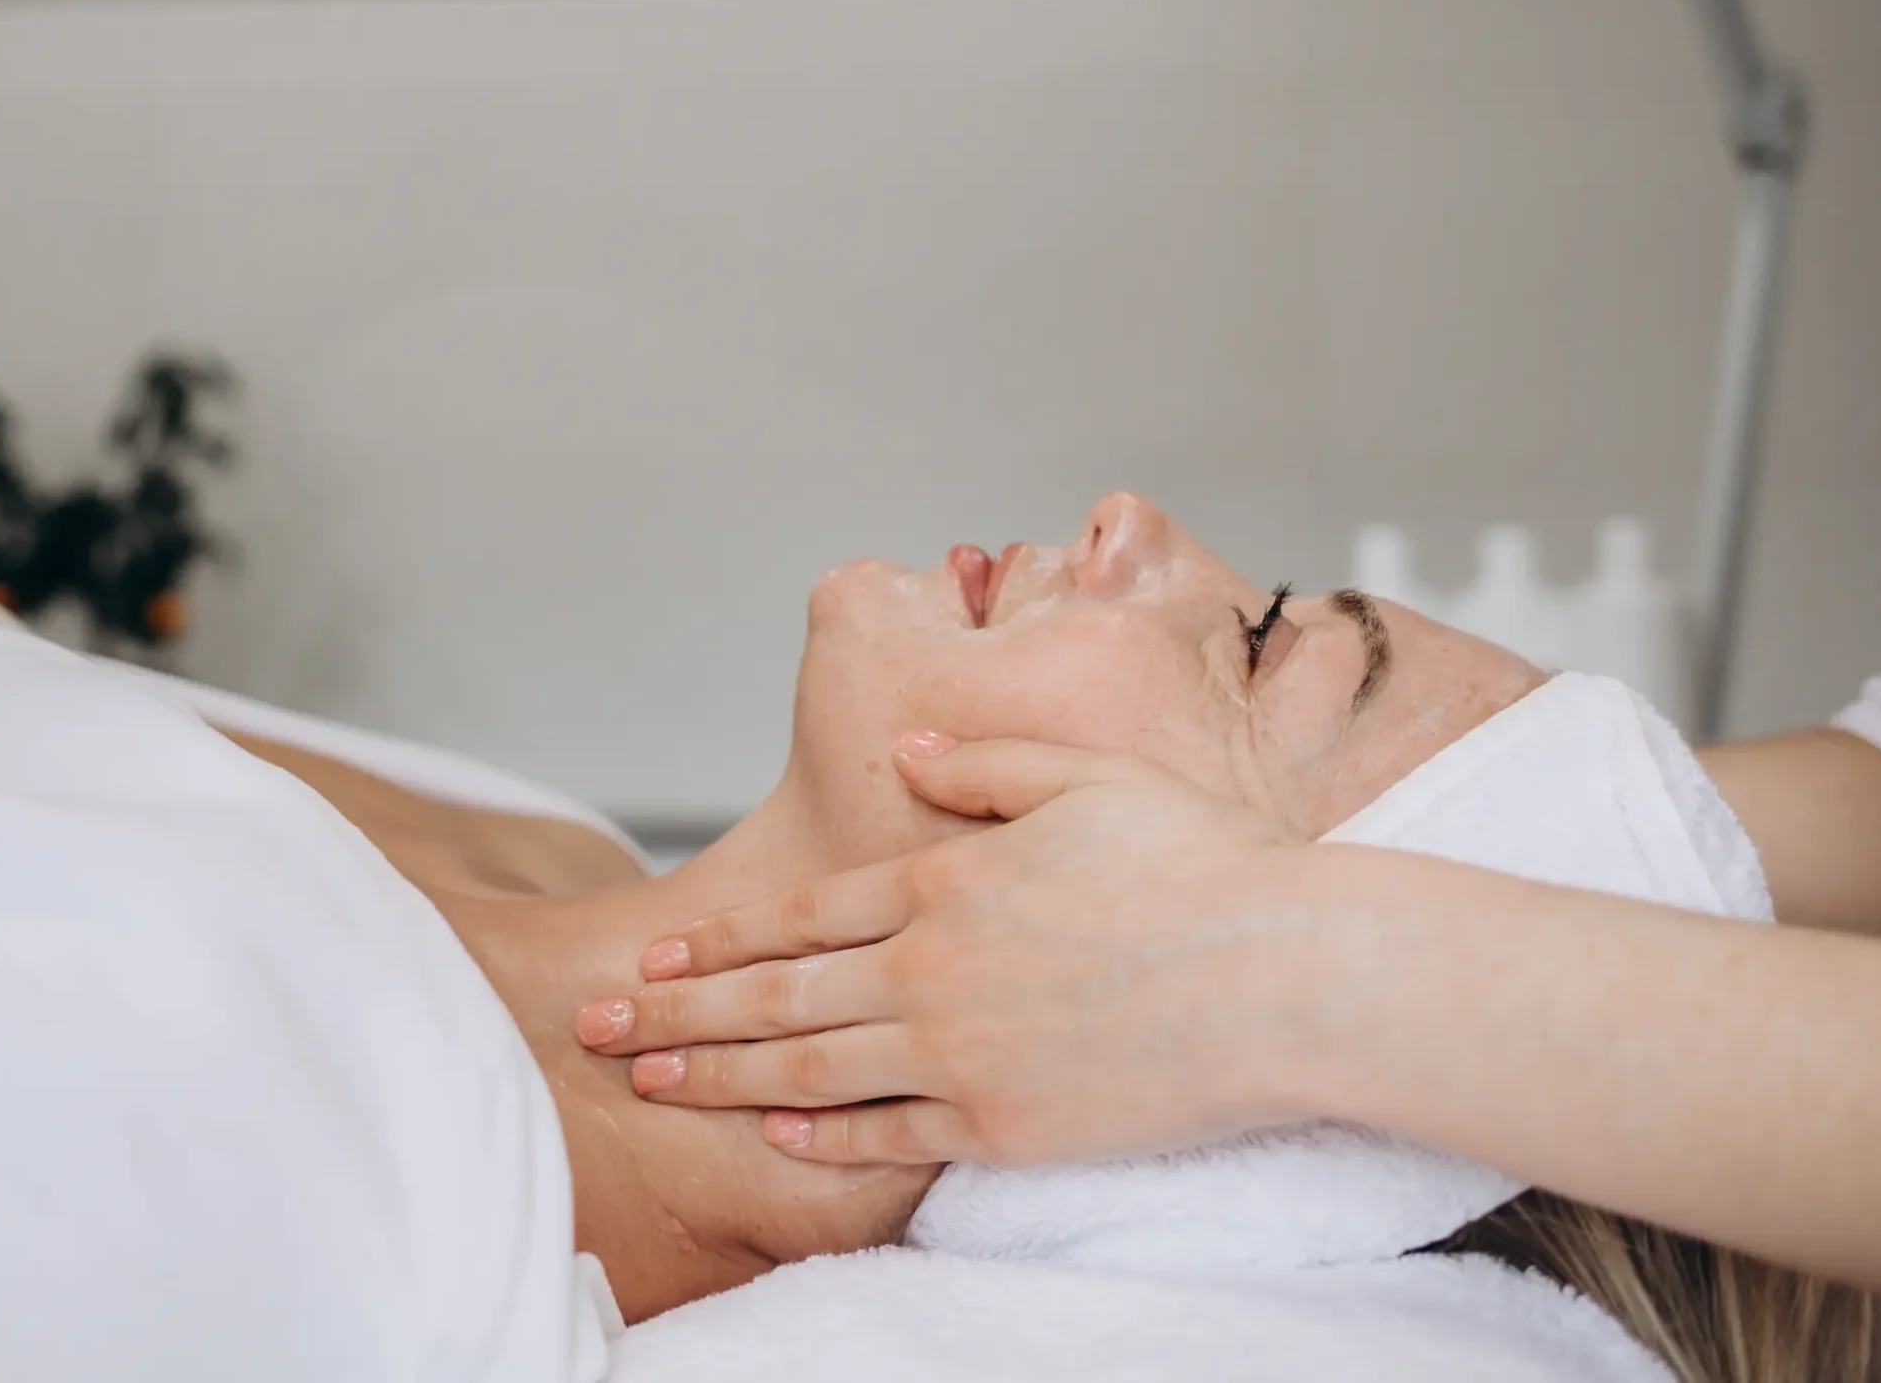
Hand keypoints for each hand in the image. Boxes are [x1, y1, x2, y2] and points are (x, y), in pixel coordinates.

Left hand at [573, 739, 1332, 1165]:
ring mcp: (961, 1052)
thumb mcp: (1085, 774)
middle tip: (595, 1029)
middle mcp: (931, 968)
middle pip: (774, 995)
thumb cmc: (1201, 863)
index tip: (652, 956)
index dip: (716, 939)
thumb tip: (905, 743)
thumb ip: (980, 761)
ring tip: (649, 1082)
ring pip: (807, 1068)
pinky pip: (886, 1135)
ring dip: (716, 1076)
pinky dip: (820, 1136)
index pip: (798, 917)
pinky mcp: (1003, 1124)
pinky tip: (772, 1134)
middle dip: (675, 1012)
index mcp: (943, 880)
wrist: (1285, 974)